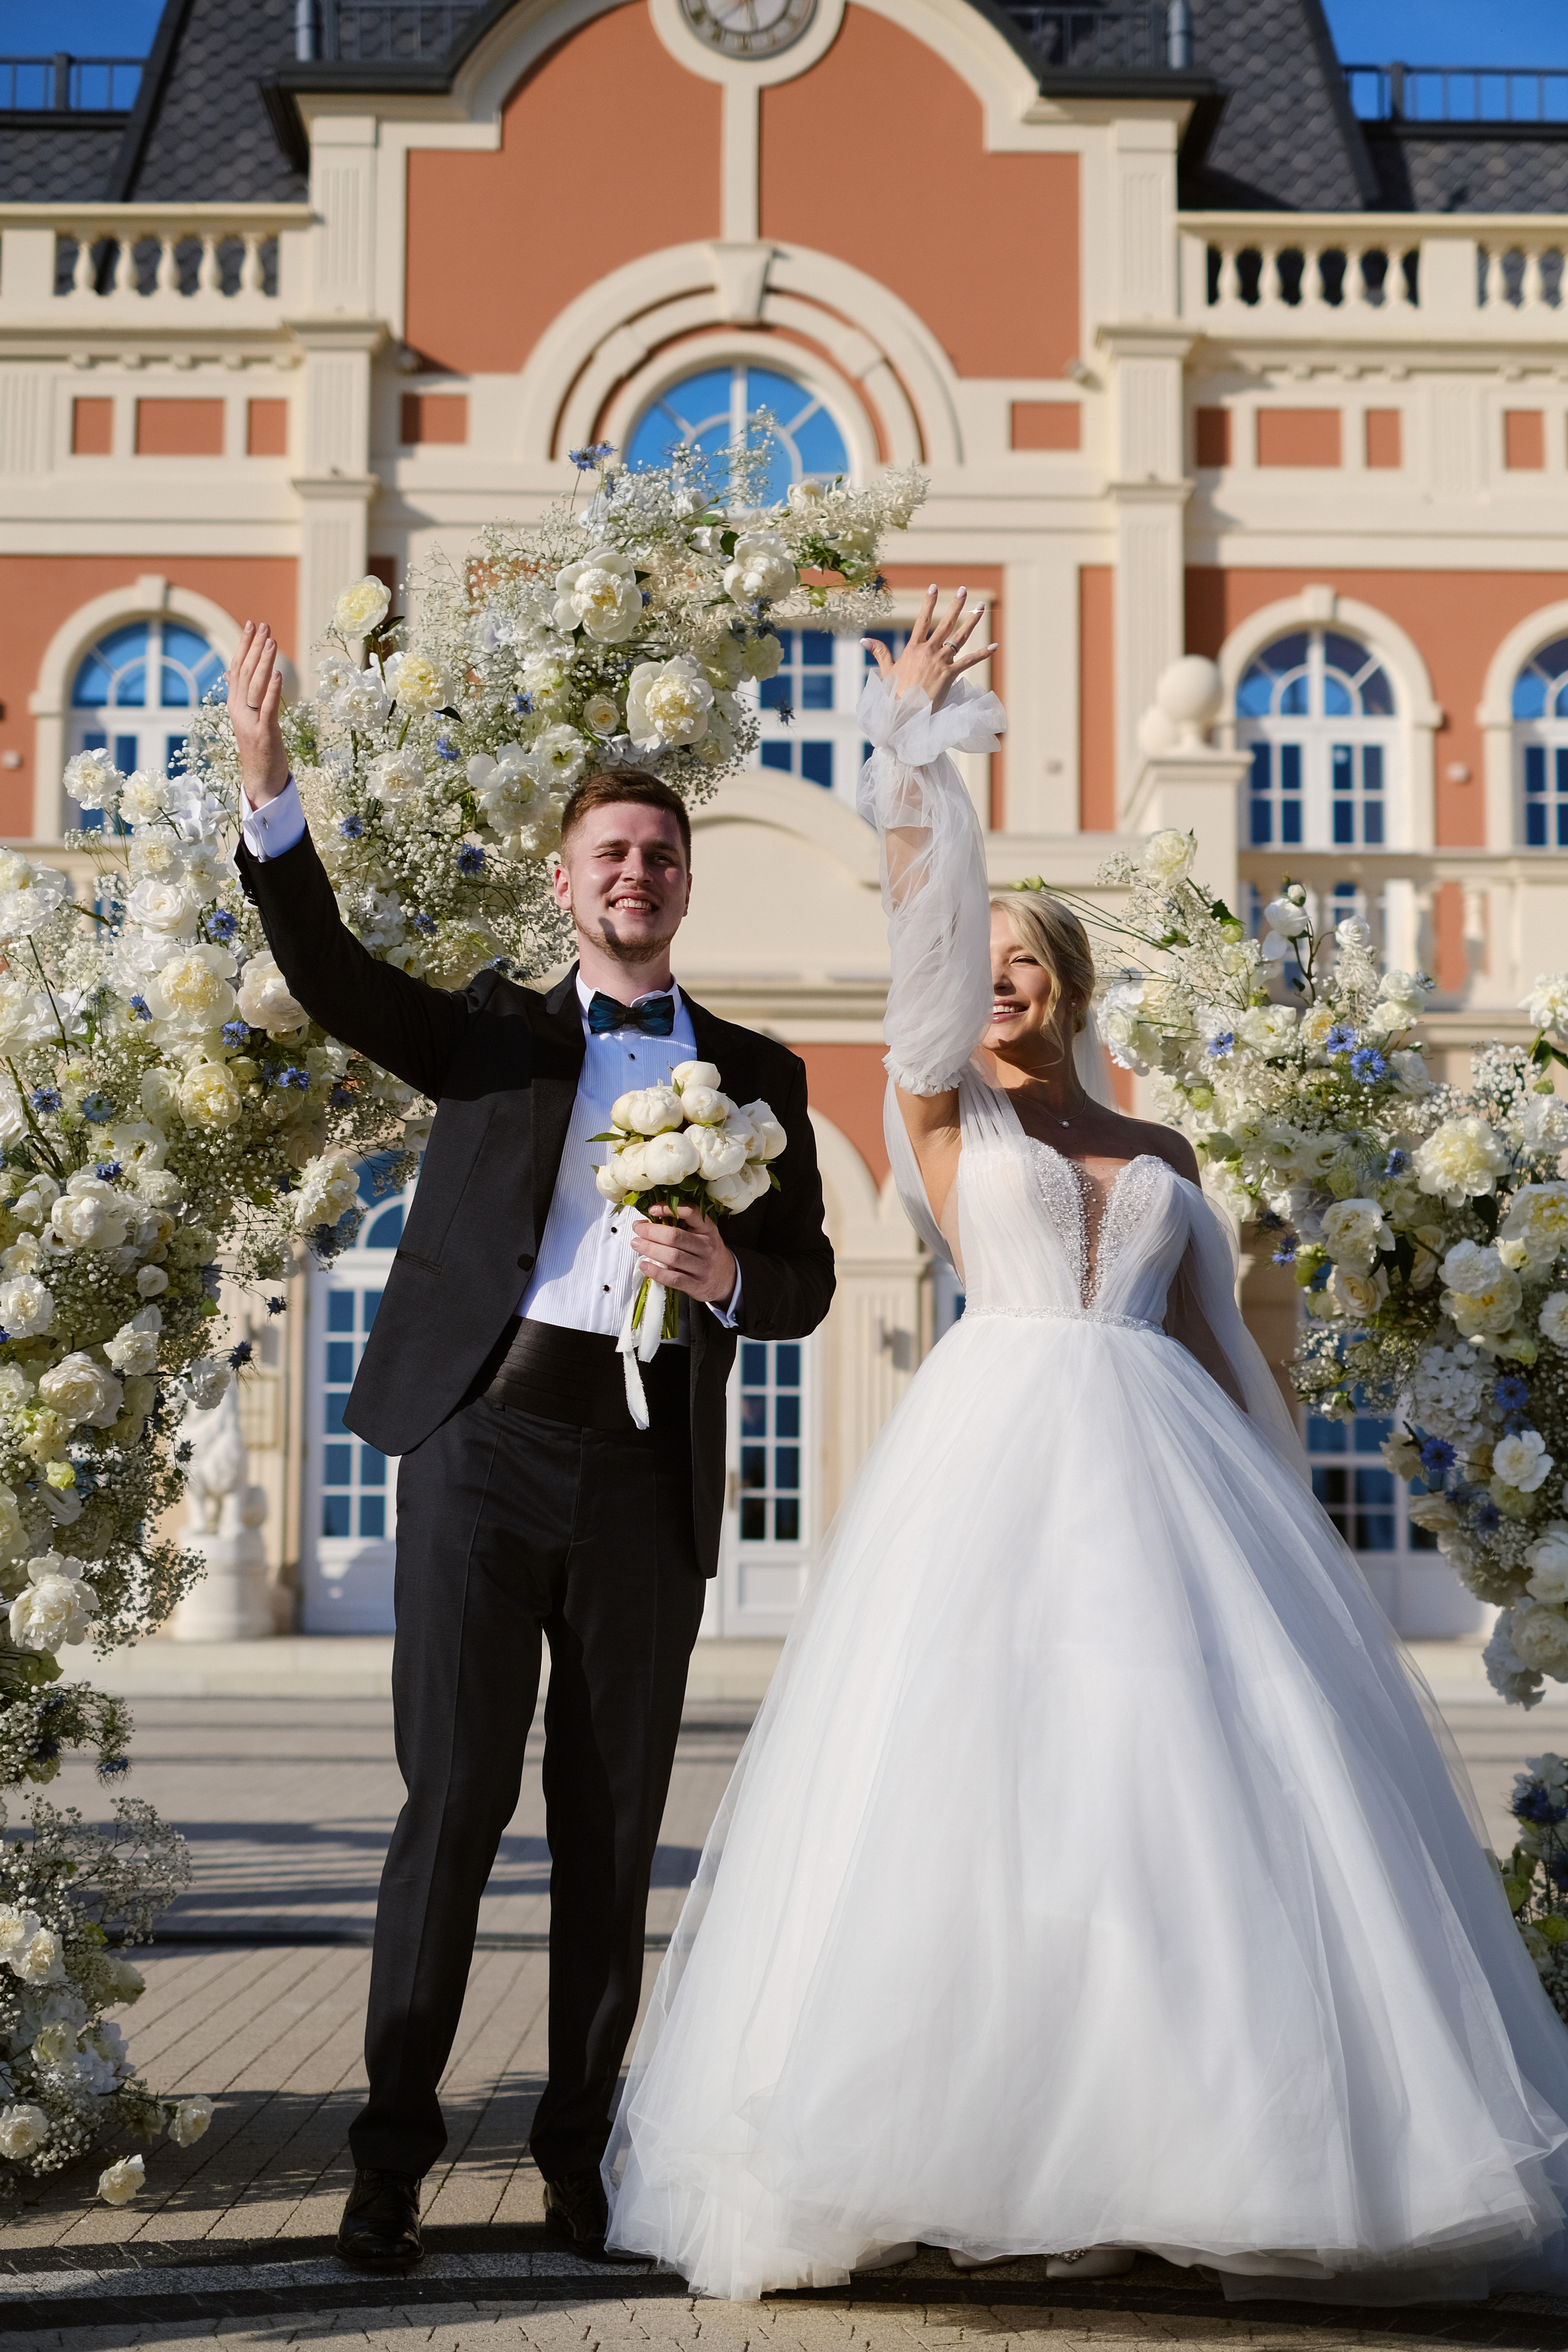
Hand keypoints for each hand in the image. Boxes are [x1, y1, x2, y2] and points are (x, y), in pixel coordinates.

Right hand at [226, 621, 290, 807]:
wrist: (260, 780)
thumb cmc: (258, 747)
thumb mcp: (248, 716)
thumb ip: (240, 693)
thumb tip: (230, 671)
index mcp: (234, 704)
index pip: (237, 667)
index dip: (244, 645)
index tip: (251, 624)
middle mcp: (238, 709)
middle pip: (245, 672)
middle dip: (255, 647)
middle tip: (264, 626)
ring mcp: (249, 721)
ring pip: (255, 686)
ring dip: (264, 663)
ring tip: (272, 642)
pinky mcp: (263, 733)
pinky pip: (267, 708)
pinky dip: (273, 690)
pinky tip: (279, 674)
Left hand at [632, 1204, 736, 1305]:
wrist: (726, 1279)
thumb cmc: (707, 1253)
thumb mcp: (702, 1235)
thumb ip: (681, 1227)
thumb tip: (647, 1222)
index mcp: (708, 1229)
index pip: (691, 1213)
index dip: (668, 1209)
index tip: (652, 1210)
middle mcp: (707, 1247)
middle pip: (675, 1236)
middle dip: (651, 1231)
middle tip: (638, 1229)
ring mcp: (702, 1267)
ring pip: (672, 1256)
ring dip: (650, 1249)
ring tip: (637, 1244)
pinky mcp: (696, 1285)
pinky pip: (673, 1278)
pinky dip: (656, 1272)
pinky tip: (645, 1265)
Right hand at [862, 586, 994, 712]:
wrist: (904, 713)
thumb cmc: (894, 694)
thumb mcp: (887, 671)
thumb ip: (879, 652)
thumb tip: (864, 639)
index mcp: (913, 648)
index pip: (922, 620)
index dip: (928, 603)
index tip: (934, 588)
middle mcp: (929, 651)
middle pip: (945, 623)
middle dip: (955, 605)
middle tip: (963, 590)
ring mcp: (941, 662)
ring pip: (960, 637)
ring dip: (972, 621)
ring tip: (981, 606)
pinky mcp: (951, 674)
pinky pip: (970, 661)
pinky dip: (983, 654)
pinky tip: (995, 646)